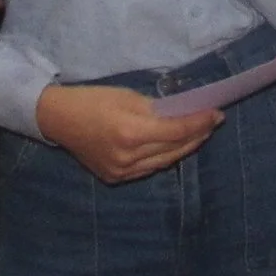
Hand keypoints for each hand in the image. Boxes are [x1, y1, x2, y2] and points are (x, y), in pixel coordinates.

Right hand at [35, 85, 219, 183]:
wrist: (59, 119)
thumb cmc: (93, 100)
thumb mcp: (127, 97)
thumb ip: (156, 109)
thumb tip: (182, 114)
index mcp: (131, 132)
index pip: (176, 131)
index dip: (199, 123)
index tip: (216, 113)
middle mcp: (128, 157)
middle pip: (174, 149)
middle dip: (197, 134)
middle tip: (213, 122)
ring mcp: (122, 171)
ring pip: (164, 162)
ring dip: (185, 148)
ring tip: (200, 134)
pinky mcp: (116, 178)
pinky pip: (149, 169)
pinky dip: (165, 157)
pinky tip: (176, 146)